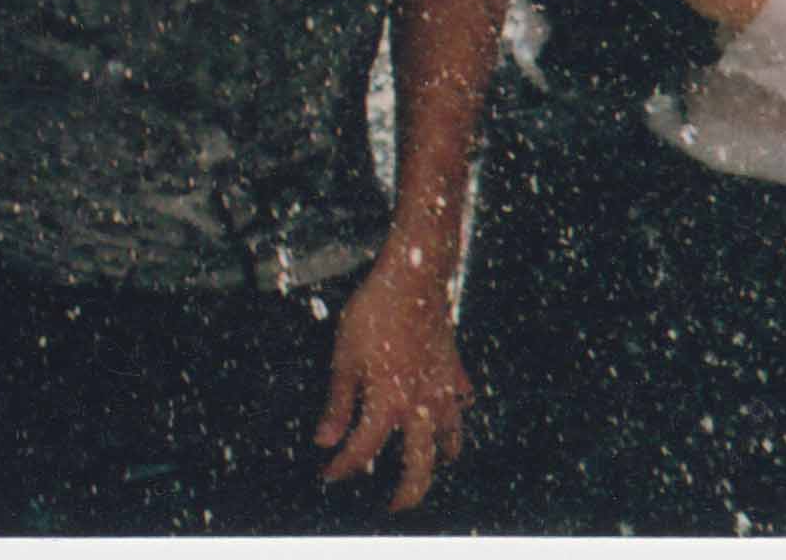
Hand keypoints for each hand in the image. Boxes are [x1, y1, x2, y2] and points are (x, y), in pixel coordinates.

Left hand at [316, 249, 468, 511]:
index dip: (342, 467)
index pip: (362, 451)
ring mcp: (443, 391)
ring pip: (449, 440)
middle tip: (395, 505)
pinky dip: (455, 416)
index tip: (328, 473)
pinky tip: (446, 412)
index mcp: (387, 405)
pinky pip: (461, 405)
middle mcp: (419, 407)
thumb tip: (324, 439)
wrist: (415, 280)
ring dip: (438, 458)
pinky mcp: (456, 372)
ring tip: (428, 464)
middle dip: (408, 492)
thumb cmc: (374, 314)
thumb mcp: (343, 358)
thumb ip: (337, 404)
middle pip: (419, 466)